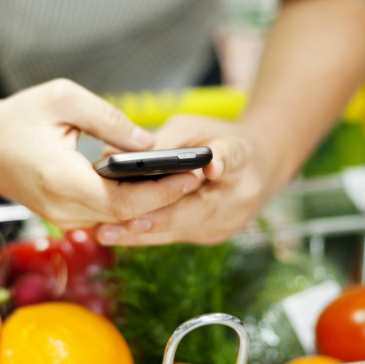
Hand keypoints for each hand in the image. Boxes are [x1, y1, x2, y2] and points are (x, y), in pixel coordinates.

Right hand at [0, 79, 201, 228]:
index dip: (163, 190)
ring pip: (118, 220)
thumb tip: (150, 142)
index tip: (192, 173)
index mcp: (62, 180)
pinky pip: (105, 216)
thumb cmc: (16, 117)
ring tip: (184, 178)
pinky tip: (153, 185)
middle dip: (166, 198)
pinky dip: (131, 204)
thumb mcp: (64, 99)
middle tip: (199, 175)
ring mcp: (61, 218)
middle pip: (128, 215)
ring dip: (151, 203)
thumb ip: (111, 120)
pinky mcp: (63, 216)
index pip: (125, 199)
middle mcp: (63, 208)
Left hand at [94, 114, 292, 244]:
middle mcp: (239, 194)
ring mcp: (228, 221)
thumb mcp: (195, 128)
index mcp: (241, 157)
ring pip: (183, 229)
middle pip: (200, 208)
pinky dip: (147, 234)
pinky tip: (116, 235)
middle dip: (160, 217)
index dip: (222, 162)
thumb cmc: (216, 140)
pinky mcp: (213, 234)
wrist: (257, 167)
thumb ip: (163, 139)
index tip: (212, 166)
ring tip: (107, 234)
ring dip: (143, 233)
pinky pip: (177, 235)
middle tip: (125, 221)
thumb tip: (114, 155)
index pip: (232, 158)